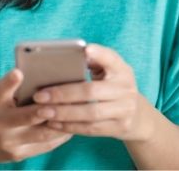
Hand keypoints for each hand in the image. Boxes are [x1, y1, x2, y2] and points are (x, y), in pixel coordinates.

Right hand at [0, 68, 73, 165]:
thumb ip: (13, 87)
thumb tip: (42, 73)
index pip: (0, 91)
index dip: (9, 82)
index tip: (19, 72)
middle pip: (25, 117)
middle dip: (45, 111)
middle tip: (62, 102)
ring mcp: (10, 143)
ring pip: (41, 134)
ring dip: (60, 124)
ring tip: (76, 113)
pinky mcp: (20, 155)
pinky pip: (45, 145)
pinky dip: (60, 135)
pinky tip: (72, 126)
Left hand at [32, 43, 154, 140]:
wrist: (138, 116)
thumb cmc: (113, 87)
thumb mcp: (109, 72)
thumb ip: (92, 63)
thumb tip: (62, 59)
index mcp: (122, 69)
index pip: (111, 58)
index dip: (99, 54)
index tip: (84, 49)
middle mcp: (126, 88)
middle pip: (91, 91)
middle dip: (63, 94)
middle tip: (40, 96)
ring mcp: (125, 109)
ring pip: (90, 113)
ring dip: (63, 113)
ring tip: (42, 112)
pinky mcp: (120, 127)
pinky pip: (91, 128)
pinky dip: (70, 126)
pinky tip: (53, 123)